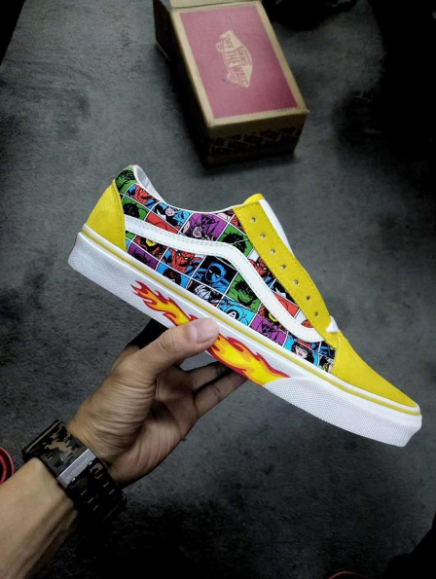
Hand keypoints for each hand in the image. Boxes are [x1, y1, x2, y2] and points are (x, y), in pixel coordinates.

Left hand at [68, 319, 245, 484]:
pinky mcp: (189, 411)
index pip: (173, 323)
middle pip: (196, 345)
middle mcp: (165, 366)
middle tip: (243, 317)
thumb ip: (172, 347)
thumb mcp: (137, 369)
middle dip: (217, 333)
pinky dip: (231, 383)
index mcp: (147, 349)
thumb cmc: (112, 405)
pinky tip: (248, 370)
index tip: (218, 296)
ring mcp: (178, 389)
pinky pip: (214, 393)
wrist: (106, 457)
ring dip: (229, 357)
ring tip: (252, 341)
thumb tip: (209, 327)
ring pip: (210, 369)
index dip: (193, 310)